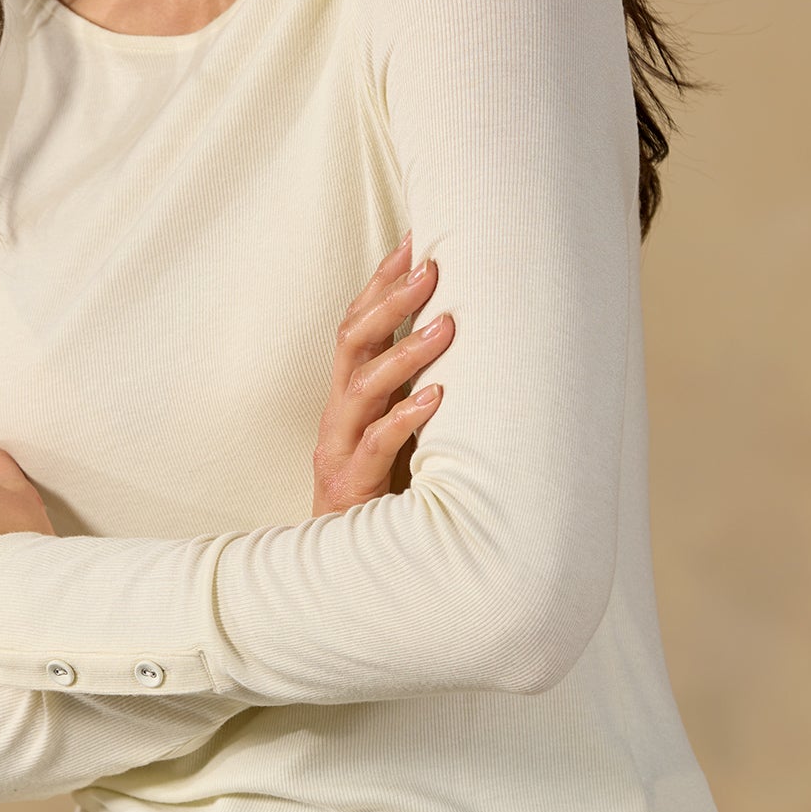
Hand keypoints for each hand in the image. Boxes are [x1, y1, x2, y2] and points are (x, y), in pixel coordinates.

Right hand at [312, 231, 454, 515]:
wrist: (355, 570)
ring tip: (446, 327)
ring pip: (361, 387)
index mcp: (348, 396)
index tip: (415, 241)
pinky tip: (436, 399)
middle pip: (352, 341)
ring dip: (404, 352)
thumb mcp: (402, 434)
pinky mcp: (349, 486)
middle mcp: (338, 414)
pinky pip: (373, 446)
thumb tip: (472, 341)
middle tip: (433, 267)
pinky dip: (404, 418)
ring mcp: (337, 449)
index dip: (381, 282)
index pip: (356, 324)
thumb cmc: (386, 493)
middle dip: (390, 300)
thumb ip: (419, 391)